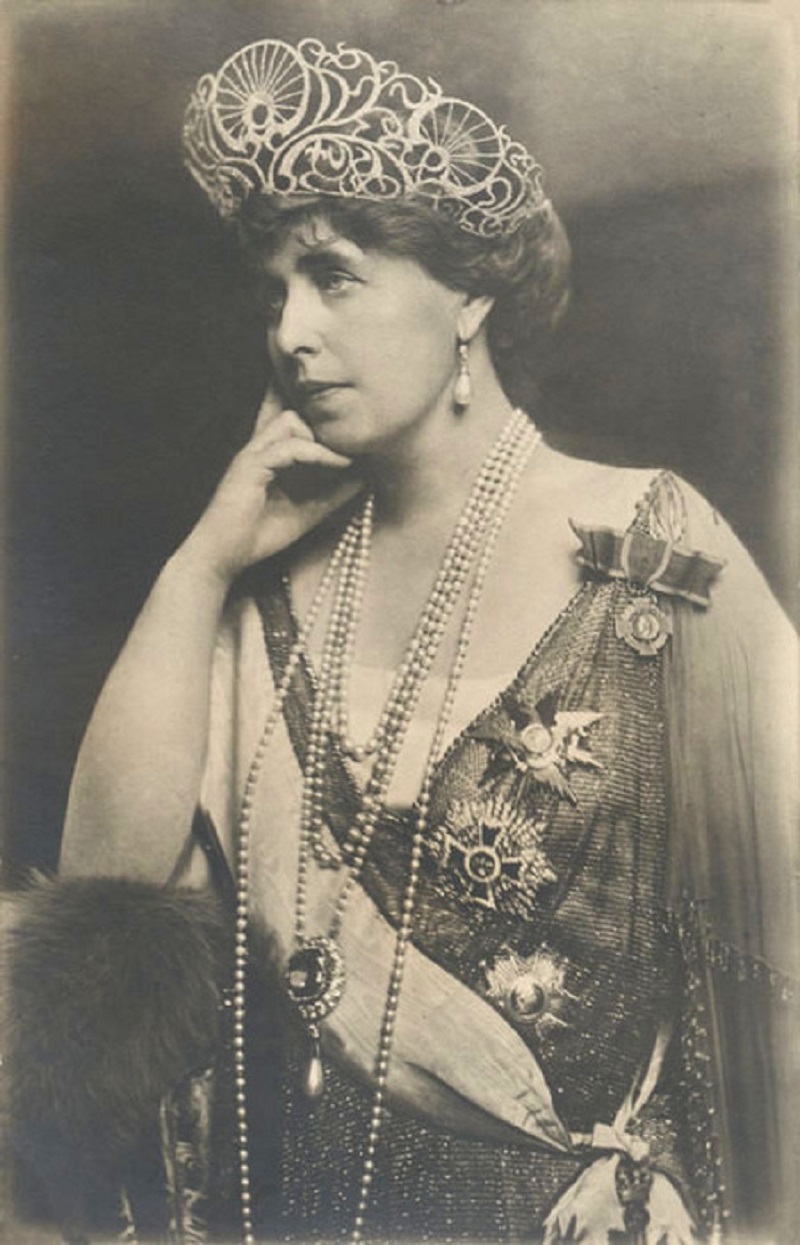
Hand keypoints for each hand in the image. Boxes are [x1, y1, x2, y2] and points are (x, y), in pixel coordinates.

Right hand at [179, 389, 362, 583]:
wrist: (222, 557)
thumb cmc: (258, 536)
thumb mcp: (308, 513)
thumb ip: (332, 495)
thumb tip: (363, 478)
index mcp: (268, 456)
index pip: (291, 421)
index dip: (319, 423)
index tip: (352, 440)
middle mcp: (259, 449)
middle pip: (293, 413)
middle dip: (322, 426)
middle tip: (350, 447)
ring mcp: (252, 455)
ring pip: (291, 421)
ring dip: (321, 438)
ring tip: (345, 459)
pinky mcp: (251, 466)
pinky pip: (290, 447)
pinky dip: (318, 454)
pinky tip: (339, 466)